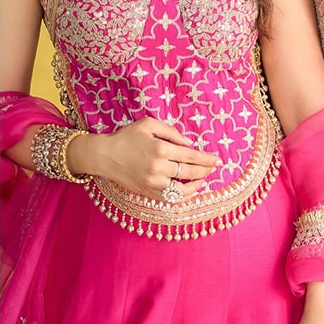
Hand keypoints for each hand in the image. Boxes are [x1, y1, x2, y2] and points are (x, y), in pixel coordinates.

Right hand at [66, 114, 221, 201]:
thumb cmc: (126, 136)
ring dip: (196, 186)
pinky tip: (189, 191)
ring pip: (182, 190)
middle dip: (206, 171)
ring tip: (203, 180)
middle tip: (214, 168)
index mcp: (160, 149)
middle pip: (189, 172)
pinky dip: (182, 197)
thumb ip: (171, 132)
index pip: (191, 156)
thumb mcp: (148, 124)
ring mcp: (152, 183)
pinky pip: (170, 199)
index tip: (218, 160)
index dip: (207, 159)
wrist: (105, 155)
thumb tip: (189, 143)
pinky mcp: (147, 192)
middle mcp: (158, 168)